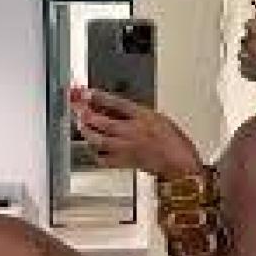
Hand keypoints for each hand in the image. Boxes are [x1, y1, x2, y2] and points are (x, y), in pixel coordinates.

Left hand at [68, 85, 201, 177]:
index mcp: (142, 117)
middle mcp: (131, 132)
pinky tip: (92, 146)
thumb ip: (135, 113)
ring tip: (80, 123)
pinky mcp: (123, 162)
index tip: (85, 92)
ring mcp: (125, 148)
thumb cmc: (173, 141)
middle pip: (100, 121)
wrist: (179, 163)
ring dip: (85, 130)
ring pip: (97, 139)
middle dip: (84, 113)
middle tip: (76, 107)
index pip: (115, 103)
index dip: (97, 96)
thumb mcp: (157, 117)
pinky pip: (102, 158)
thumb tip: (114, 109)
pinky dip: (94, 151)